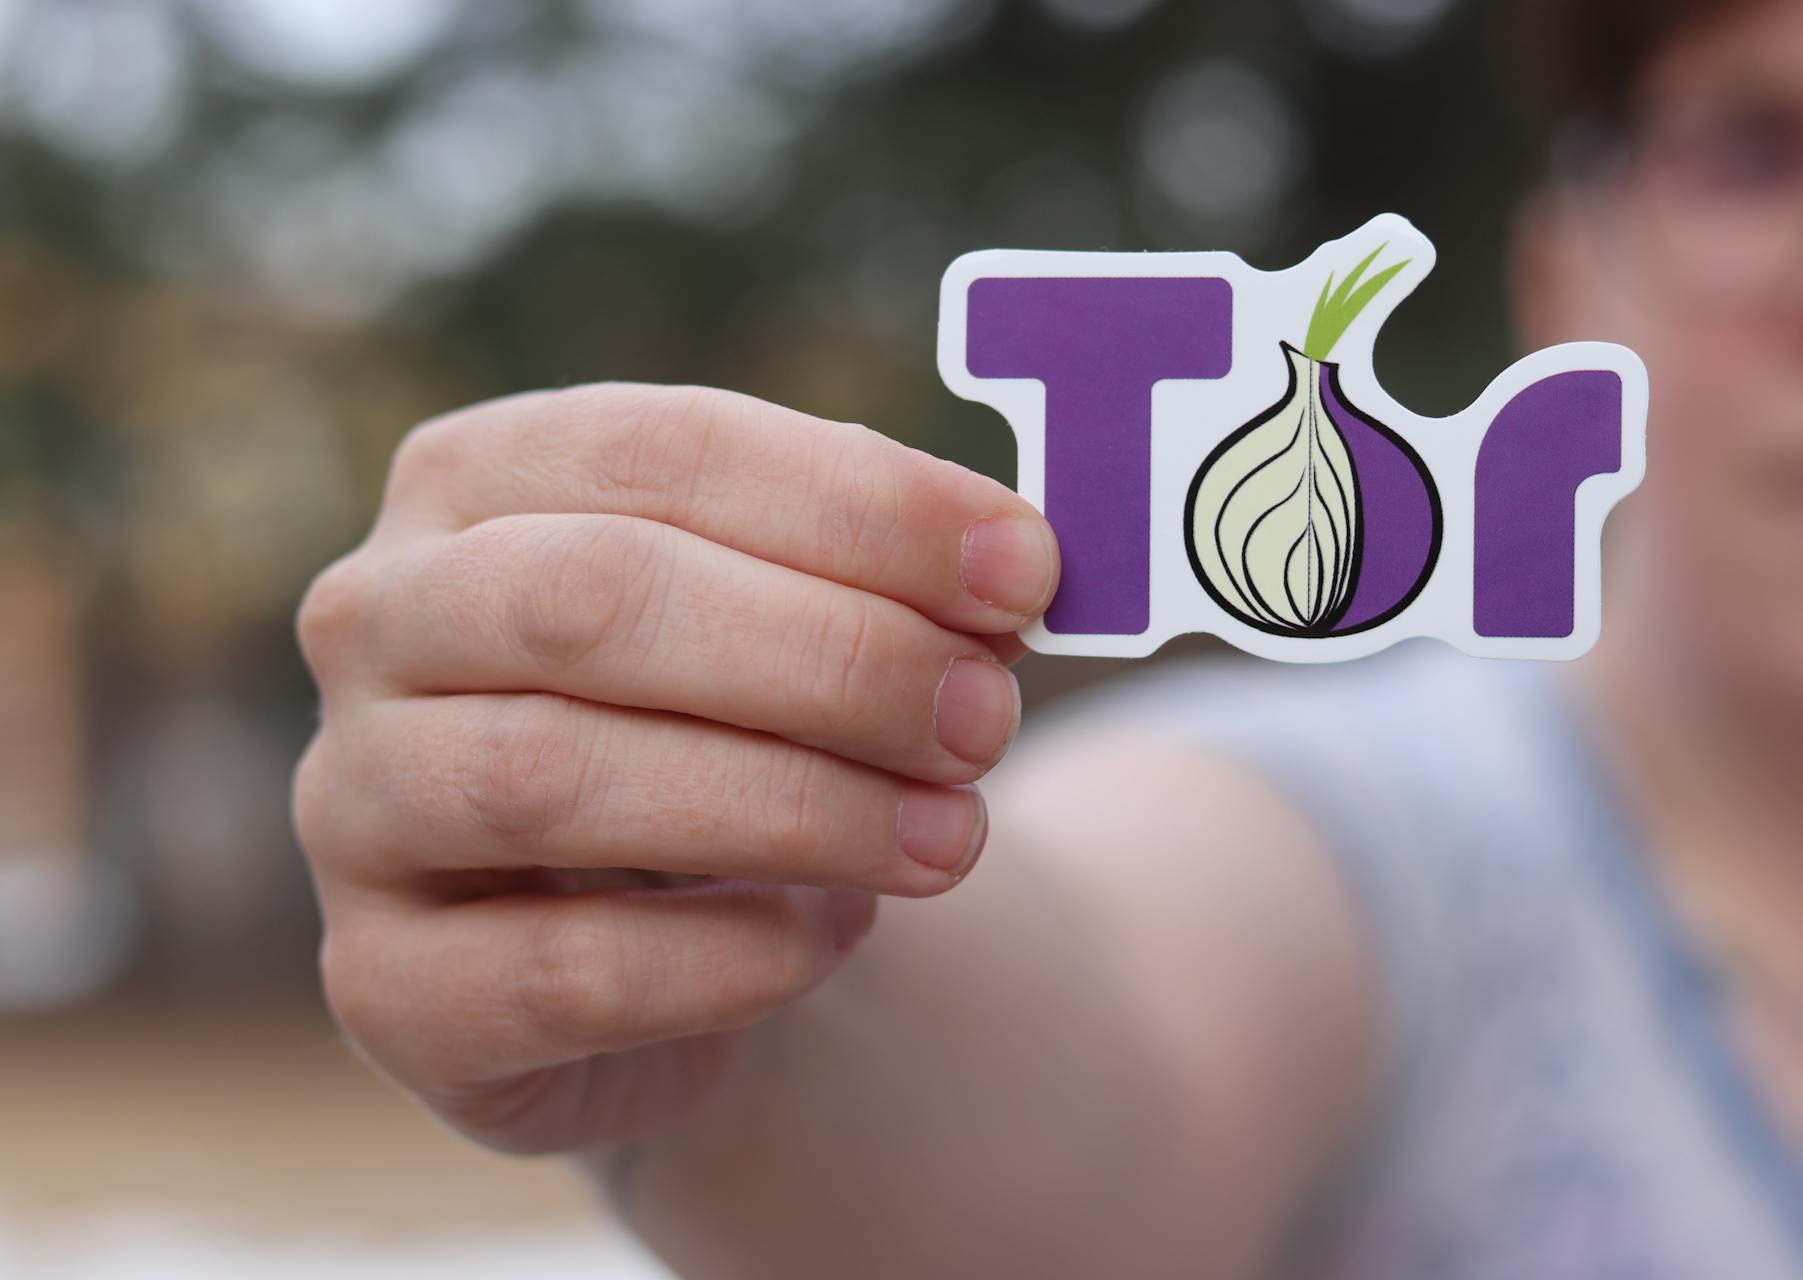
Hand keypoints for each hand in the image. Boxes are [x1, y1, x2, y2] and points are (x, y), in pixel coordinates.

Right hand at [291, 384, 1057, 1154]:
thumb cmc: (729, 728)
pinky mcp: (386, 984)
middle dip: (829, 658)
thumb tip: (1012, 566)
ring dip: (794, 807)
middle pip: (593, 602)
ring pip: (553, 778)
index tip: (1024, 571)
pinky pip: (557, 972)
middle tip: (988, 719)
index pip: (664, 449)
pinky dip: (726, 955)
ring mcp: (353, 804)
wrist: (648, 929)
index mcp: (478, 480)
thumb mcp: (797, 622)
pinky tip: (830, 936)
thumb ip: (883, 582)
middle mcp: (378, 620)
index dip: (860, 506)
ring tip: (948, 837)